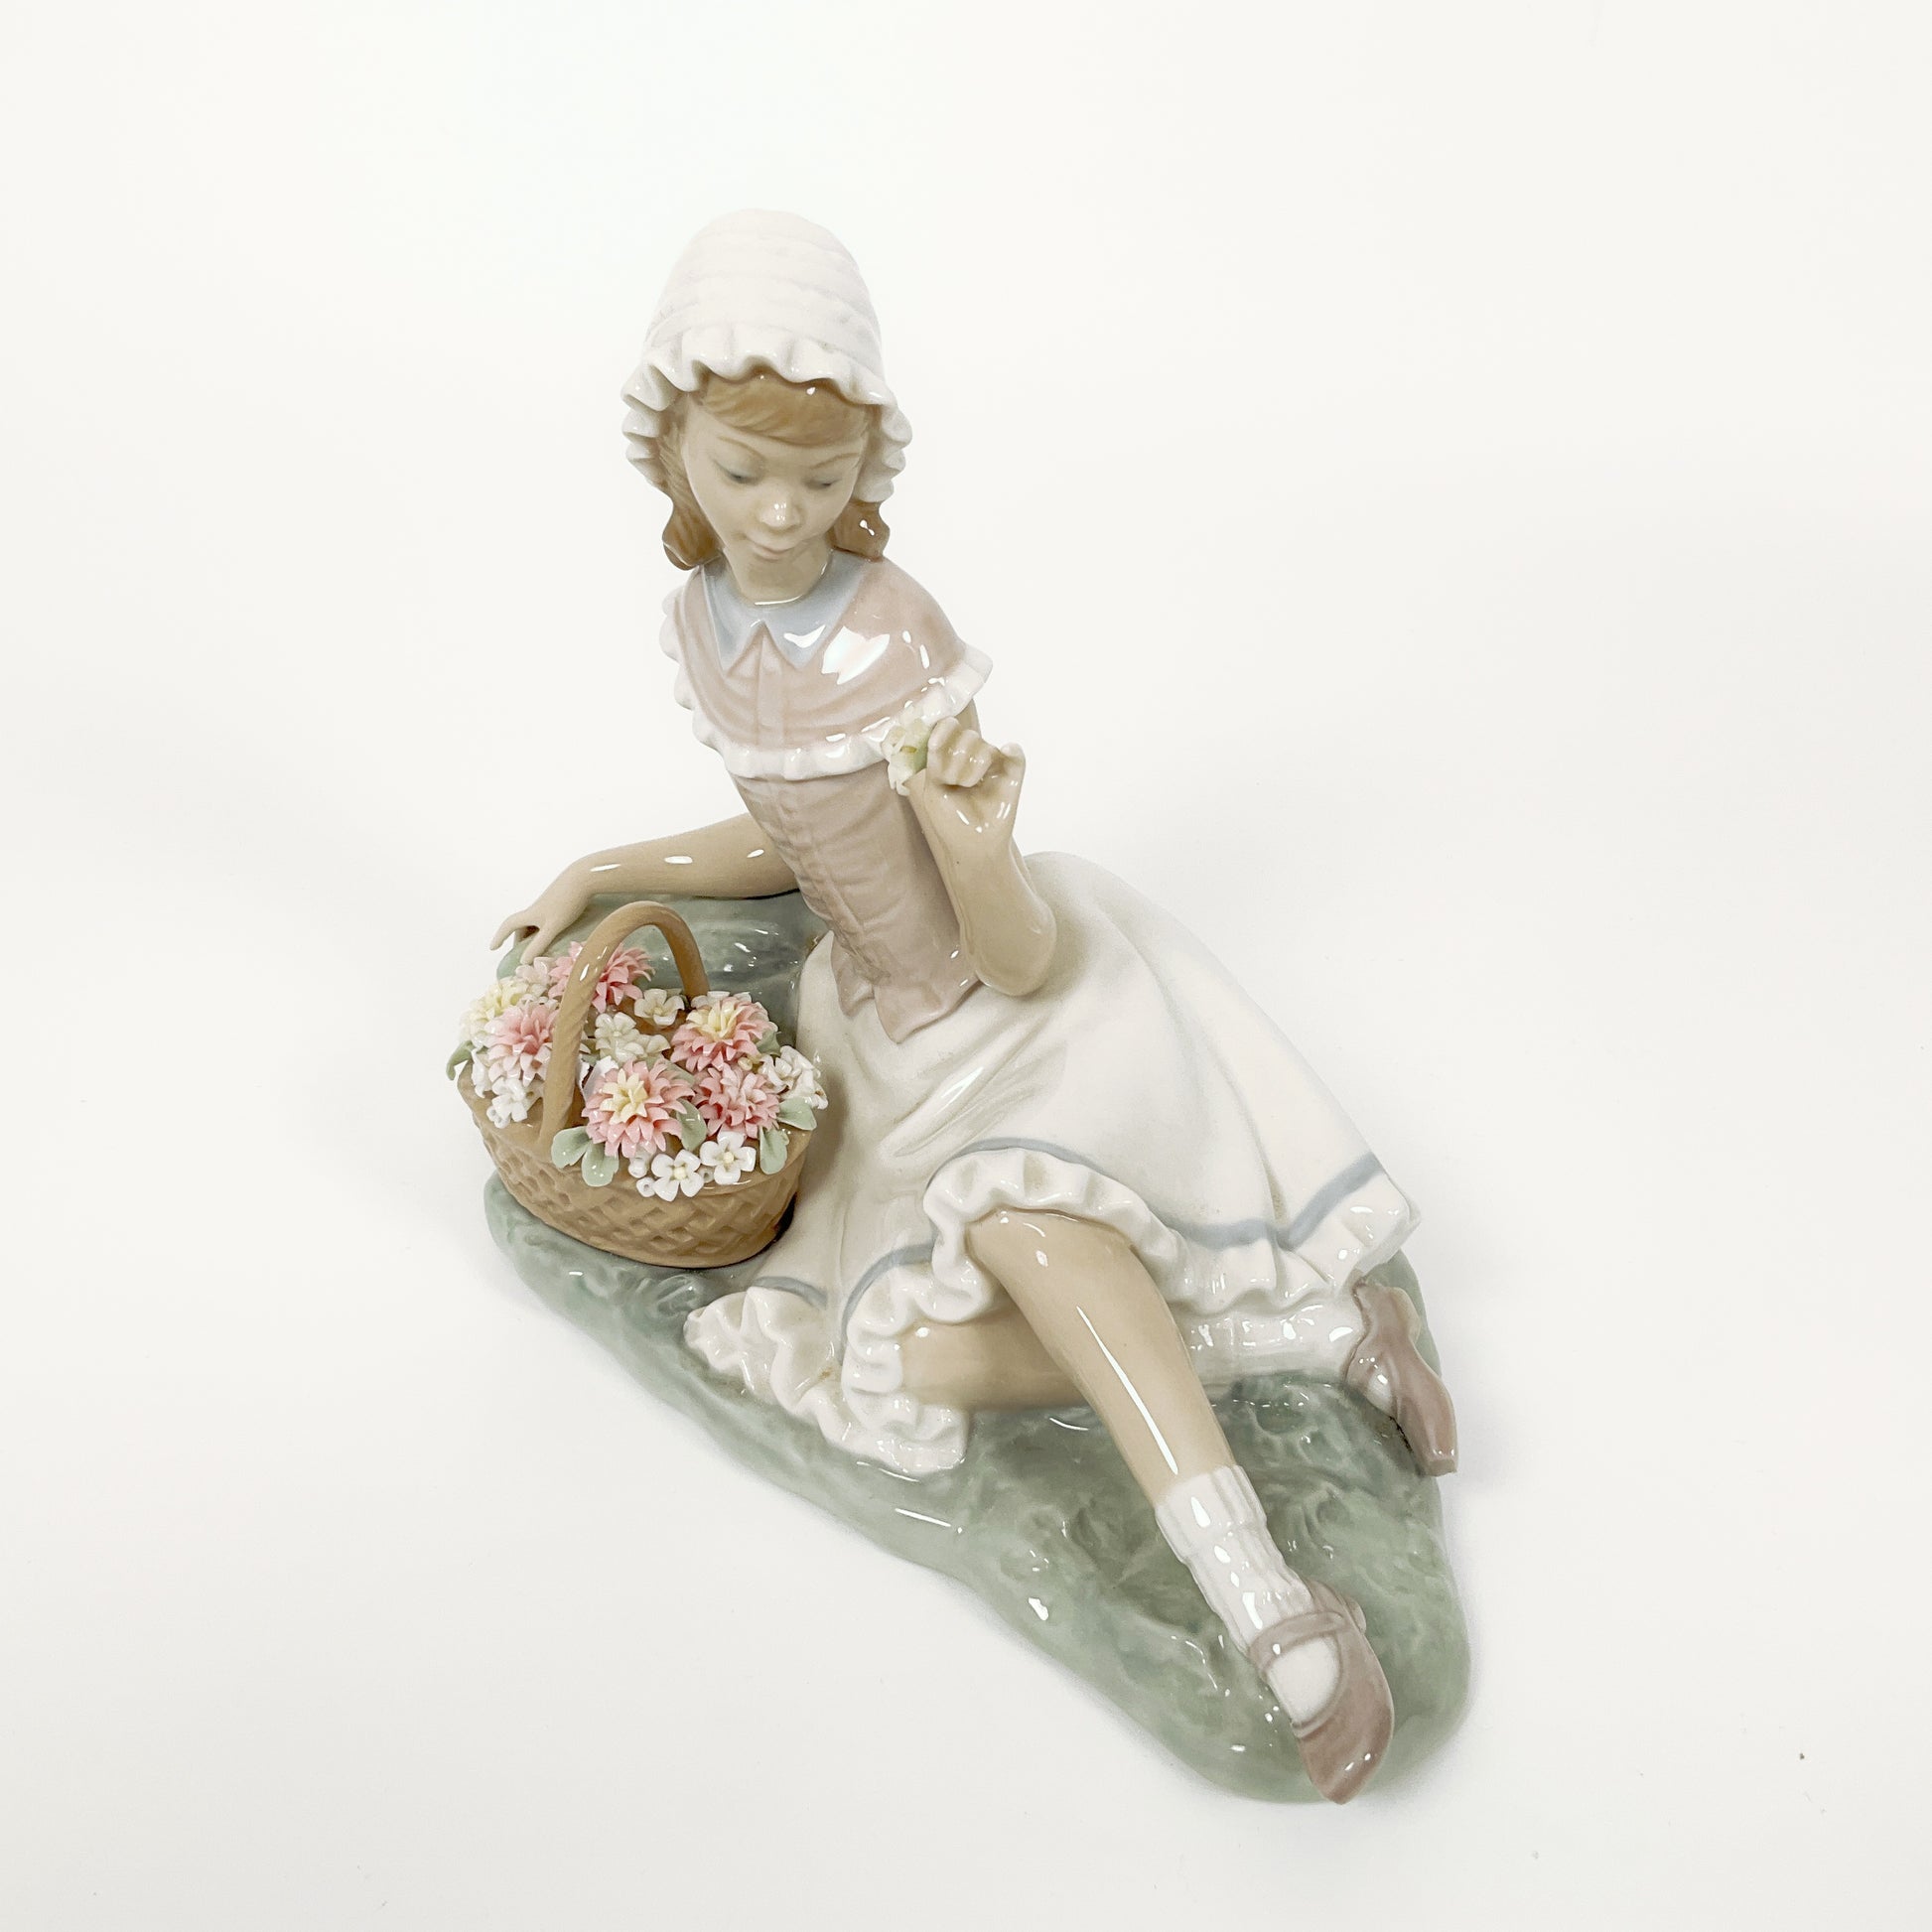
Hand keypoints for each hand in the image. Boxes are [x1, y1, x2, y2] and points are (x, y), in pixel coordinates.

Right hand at [490, 867, 589, 958]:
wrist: (583, 877)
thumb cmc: (566, 902)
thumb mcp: (553, 927)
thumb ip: (539, 944)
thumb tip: (523, 961)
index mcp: (530, 914)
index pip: (508, 925)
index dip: (499, 937)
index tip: (492, 948)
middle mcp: (535, 909)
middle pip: (521, 926)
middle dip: (519, 941)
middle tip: (524, 956)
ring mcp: (547, 905)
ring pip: (534, 923)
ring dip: (533, 936)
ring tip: (540, 950)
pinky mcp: (558, 902)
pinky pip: (545, 920)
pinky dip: (544, 930)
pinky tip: (555, 936)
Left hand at [906, 716, 1026, 857]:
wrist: (973, 845)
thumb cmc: (951, 820)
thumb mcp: (934, 789)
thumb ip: (936, 759)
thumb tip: (944, 728)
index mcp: (951, 757)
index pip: (949, 729)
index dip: (944, 730)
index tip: (935, 745)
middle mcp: (973, 757)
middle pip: (967, 736)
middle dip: (955, 759)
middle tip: (954, 782)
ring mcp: (993, 765)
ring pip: (985, 746)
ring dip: (972, 765)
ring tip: (969, 786)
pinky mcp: (1012, 776)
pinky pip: (1015, 754)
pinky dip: (1012, 750)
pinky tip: (1007, 751)